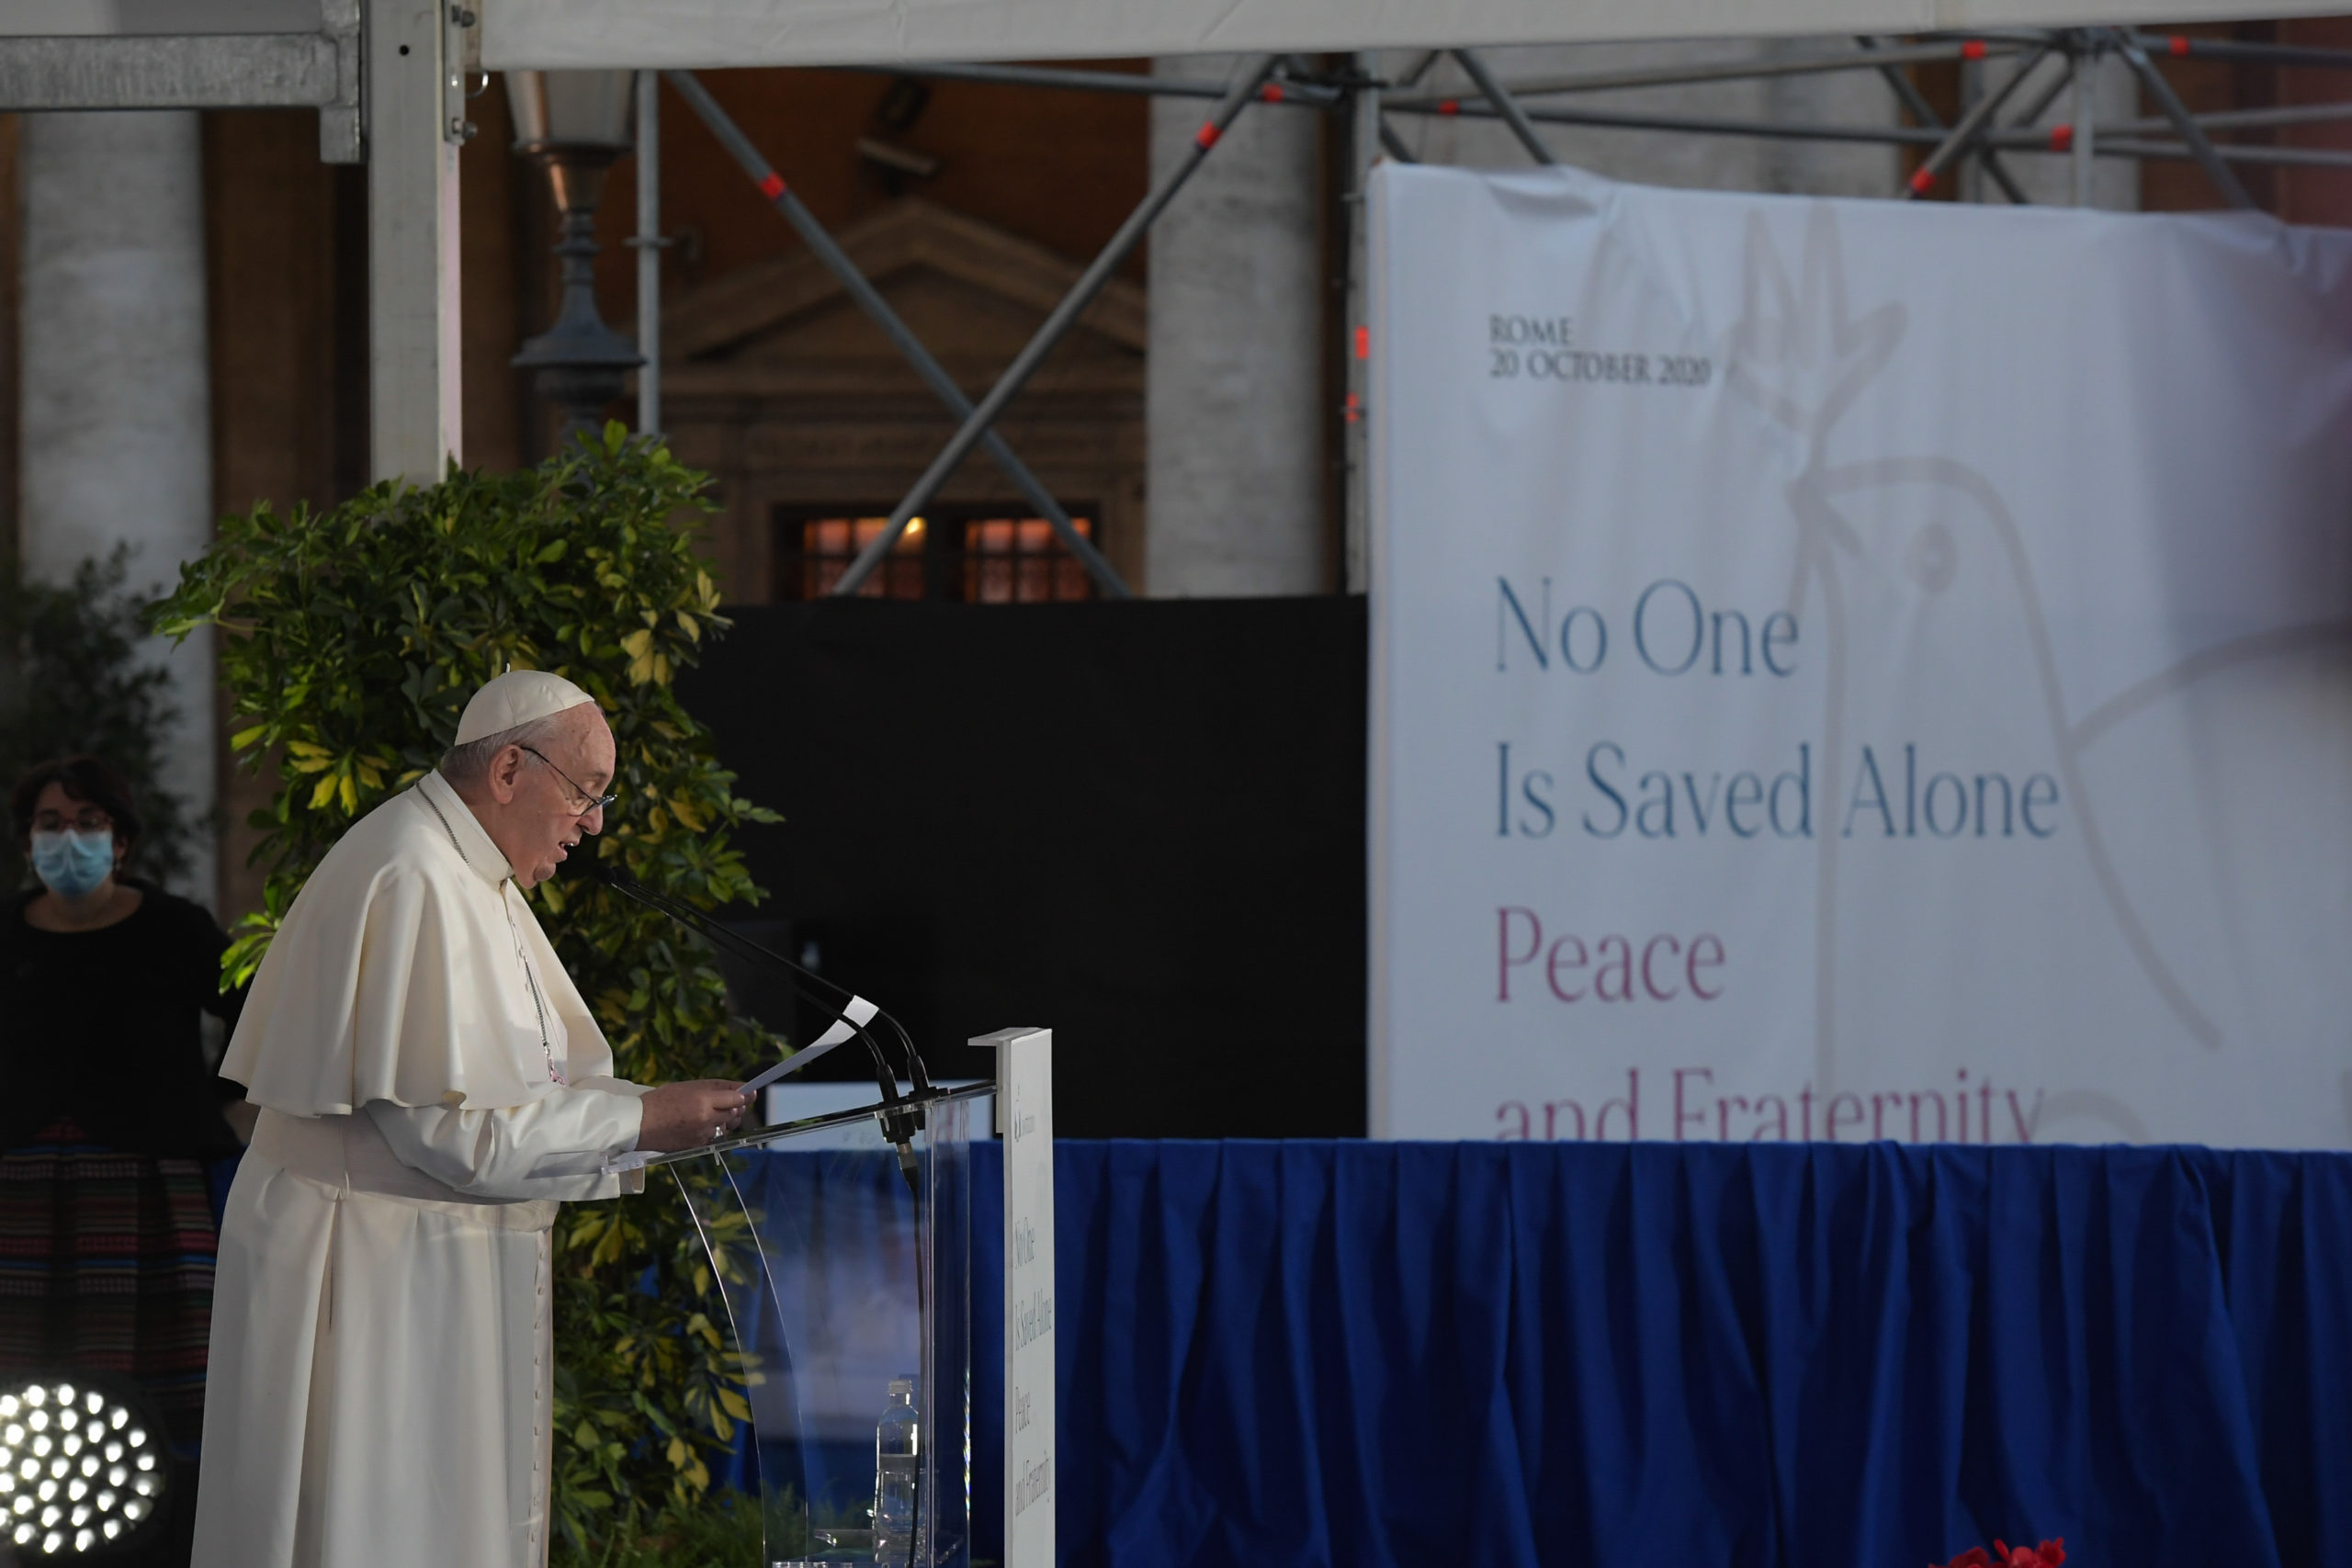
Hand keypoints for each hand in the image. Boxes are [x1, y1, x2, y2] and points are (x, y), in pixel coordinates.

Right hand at [636, 1079, 752, 1151]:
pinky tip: (698, 1123)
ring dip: (723, 1119)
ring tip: (708, 1112)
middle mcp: (706, 1119)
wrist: (640, 1124)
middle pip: (735, 1113)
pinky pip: (713, 1137)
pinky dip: (711, 1130)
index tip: (750, 1092)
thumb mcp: (688, 1086)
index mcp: (704, 1100)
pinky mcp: (697, 1145)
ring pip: (725, 1126)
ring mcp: (702, 1135)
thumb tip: (739, 1089)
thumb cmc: (661, 1100)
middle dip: (736, 1107)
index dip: (745, 1095)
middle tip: (731, 1101)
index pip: (737, 1099)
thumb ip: (715, 1087)